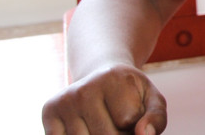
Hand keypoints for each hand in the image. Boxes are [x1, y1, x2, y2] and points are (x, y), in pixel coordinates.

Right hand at [42, 63, 166, 134]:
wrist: (101, 76)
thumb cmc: (130, 93)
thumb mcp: (151, 99)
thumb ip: (156, 118)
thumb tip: (142, 134)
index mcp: (114, 78)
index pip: (128, 120)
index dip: (134, 124)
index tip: (132, 110)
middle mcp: (85, 88)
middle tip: (116, 121)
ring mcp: (64, 100)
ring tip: (103, 123)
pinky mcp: (48, 112)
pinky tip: (86, 127)